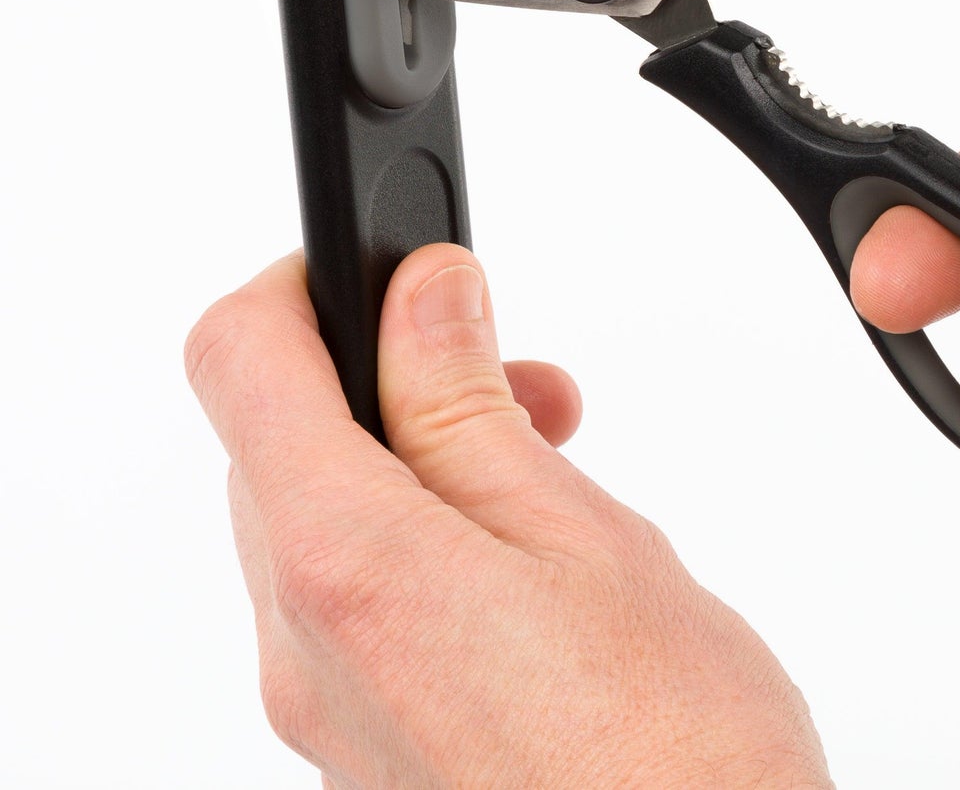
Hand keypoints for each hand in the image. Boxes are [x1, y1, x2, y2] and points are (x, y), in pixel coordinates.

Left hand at [186, 246, 830, 788]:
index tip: (385, 264)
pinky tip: (528, 560)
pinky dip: (423, 540)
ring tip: (550, 466)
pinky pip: (354, 602)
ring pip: (323, 518)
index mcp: (348, 568)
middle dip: (392, 376)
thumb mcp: (584, 537)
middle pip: (281, 442)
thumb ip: (470, 407)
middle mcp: (305, 651)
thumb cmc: (678, 762)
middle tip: (522, 383)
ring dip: (419, 457)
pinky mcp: (368, 754)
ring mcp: (328, 714)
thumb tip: (423, 294)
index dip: (300, 283)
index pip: (238, 362)